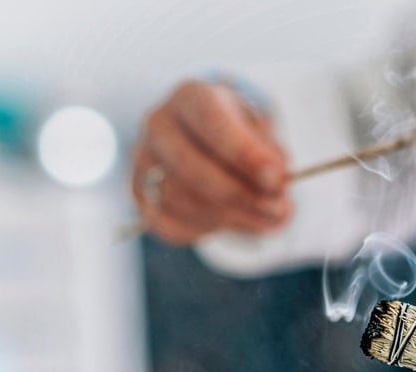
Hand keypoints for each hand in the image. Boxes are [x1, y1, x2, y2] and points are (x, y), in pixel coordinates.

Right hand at [130, 80, 290, 244]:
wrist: (211, 145)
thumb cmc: (241, 137)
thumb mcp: (264, 137)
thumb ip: (272, 159)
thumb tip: (274, 187)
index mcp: (191, 97)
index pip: (210, 122)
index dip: (244, 154)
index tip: (275, 179)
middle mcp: (158, 124)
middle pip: (189, 167)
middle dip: (238, 195)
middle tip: (276, 209)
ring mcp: (142, 160)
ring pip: (180, 200)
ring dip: (228, 216)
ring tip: (262, 216)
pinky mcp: (139, 195)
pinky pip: (170, 224)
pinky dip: (208, 229)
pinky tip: (233, 219)